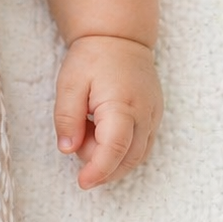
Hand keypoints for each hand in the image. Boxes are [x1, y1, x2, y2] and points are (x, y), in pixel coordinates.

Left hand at [53, 35, 161, 189]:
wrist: (119, 38)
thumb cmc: (91, 59)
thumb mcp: (69, 84)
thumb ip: (67, 118)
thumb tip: (68, 149)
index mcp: (122, 105)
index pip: (114, 149)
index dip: (98, 170)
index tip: (82, 183)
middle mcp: (145, 114)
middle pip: (127, 159)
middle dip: (100, 162)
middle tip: (78, 137)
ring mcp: (154, 117)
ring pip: (137, 157)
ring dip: (110, 157)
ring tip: (90, 129)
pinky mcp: (155, 118)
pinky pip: (141, 147)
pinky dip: (121, 150)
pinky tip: (102, 133)